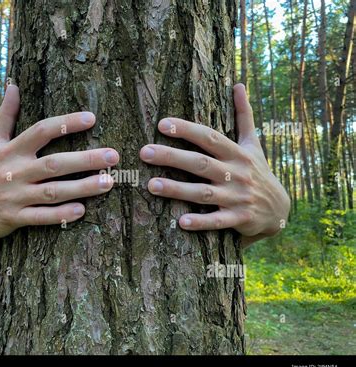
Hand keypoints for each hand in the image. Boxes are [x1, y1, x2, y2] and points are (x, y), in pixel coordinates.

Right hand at [0, 85, 118, 270]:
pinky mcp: (13, 218)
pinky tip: (82, 210)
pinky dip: (60, 215)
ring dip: (81, 188)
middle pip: (53, 163)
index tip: (92, 118)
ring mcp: (14, 196)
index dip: (65, 123)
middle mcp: (13, 171)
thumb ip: (5, 116)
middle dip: (84, 159)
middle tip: (113, 155)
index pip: (41, 131)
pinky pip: (40, 217)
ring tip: (109, 182)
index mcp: (10, 150)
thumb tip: (13, 85)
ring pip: (52, 191)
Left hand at [139, 84, 289, 246]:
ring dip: (177, 190)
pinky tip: (181, 222)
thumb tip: (239, 84)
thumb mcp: (253, 143)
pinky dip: (201, 222)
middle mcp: (236, 174)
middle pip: (200, 163)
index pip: (209, 137)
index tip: (162, 123)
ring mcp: (237, 197)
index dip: (187, 129)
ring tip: (151, 185)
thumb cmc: (258, 171)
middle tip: (144, 152)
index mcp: (237, 154)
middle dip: (172, 157)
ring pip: (203, 192)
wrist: (280, 209)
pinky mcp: (238, 219)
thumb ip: (244, 115)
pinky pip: (217, 221)